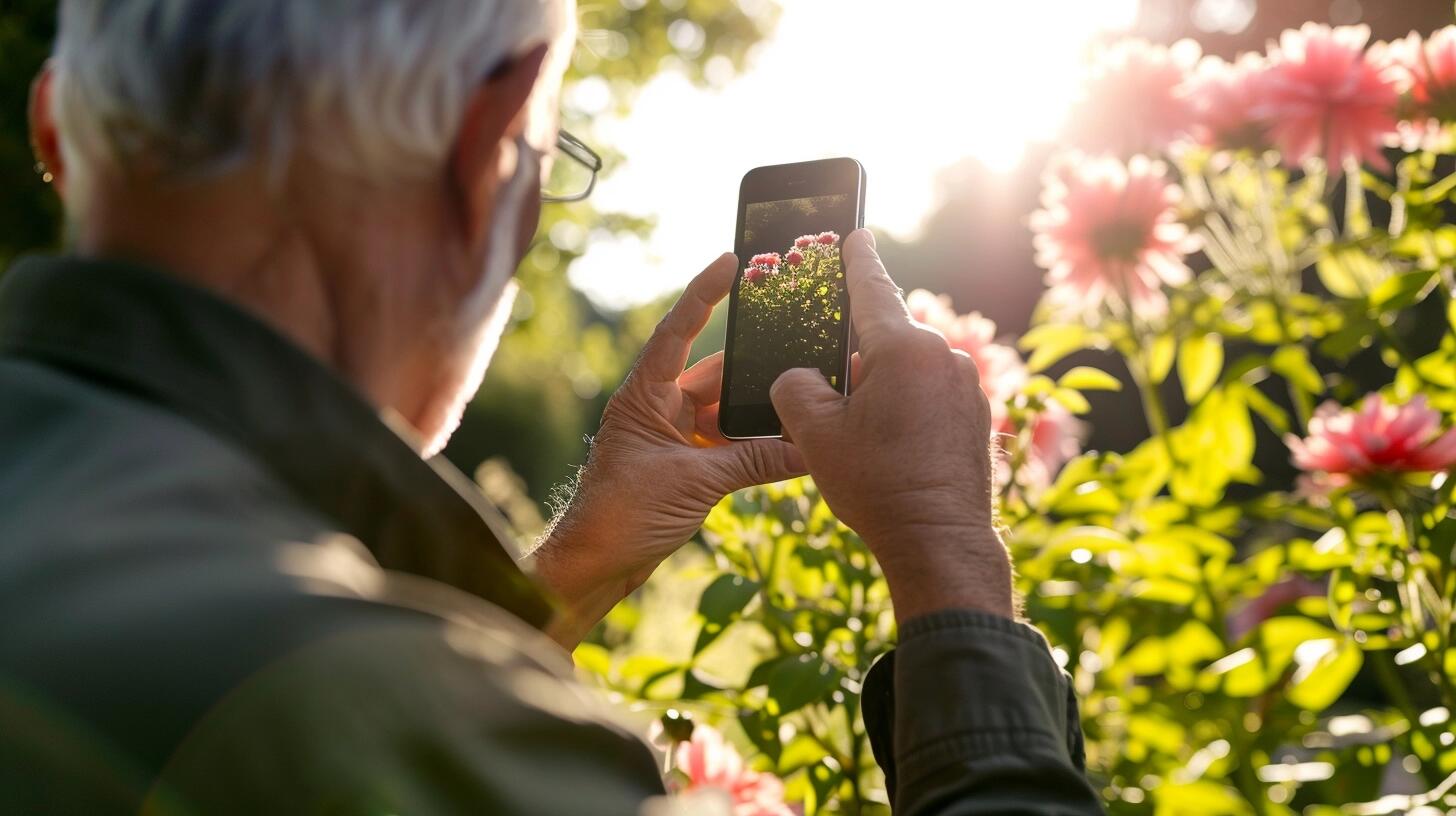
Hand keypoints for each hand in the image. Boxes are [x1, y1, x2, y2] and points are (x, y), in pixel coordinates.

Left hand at [533, 253, 807, 647]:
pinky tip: (786, 444)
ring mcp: (671, 437)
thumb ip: (754, 460)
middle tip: (795, 349)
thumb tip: (807, 448)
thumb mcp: (695, 482)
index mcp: (645, 396)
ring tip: (800, 402)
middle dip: (754, 368)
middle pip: (714, 374)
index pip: (677, 331)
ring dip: (756, 411)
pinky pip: (726, 442)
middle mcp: (657, 408)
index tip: (731, 261)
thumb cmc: (622, 516)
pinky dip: (753, 443)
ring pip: (724, 410)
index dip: (704, 293)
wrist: (595, 566)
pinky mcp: (683, 466)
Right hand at [769, 230, 1013, 621]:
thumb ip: (796, 388)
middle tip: (834, 388)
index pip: (873, 289)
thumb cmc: (878, 486)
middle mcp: (944, 357)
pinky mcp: (978, 414)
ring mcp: (968, 386)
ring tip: (862, 434)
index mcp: (904, 349)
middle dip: (858, 355)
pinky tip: (893, 445)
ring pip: (911, 369)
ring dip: (883, 386)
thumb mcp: (815, 434)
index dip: (857, 259)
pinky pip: (933, 394)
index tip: (855, 233)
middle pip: (888, 337)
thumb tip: (801, 378)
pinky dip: (909, 407)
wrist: (939, 542)